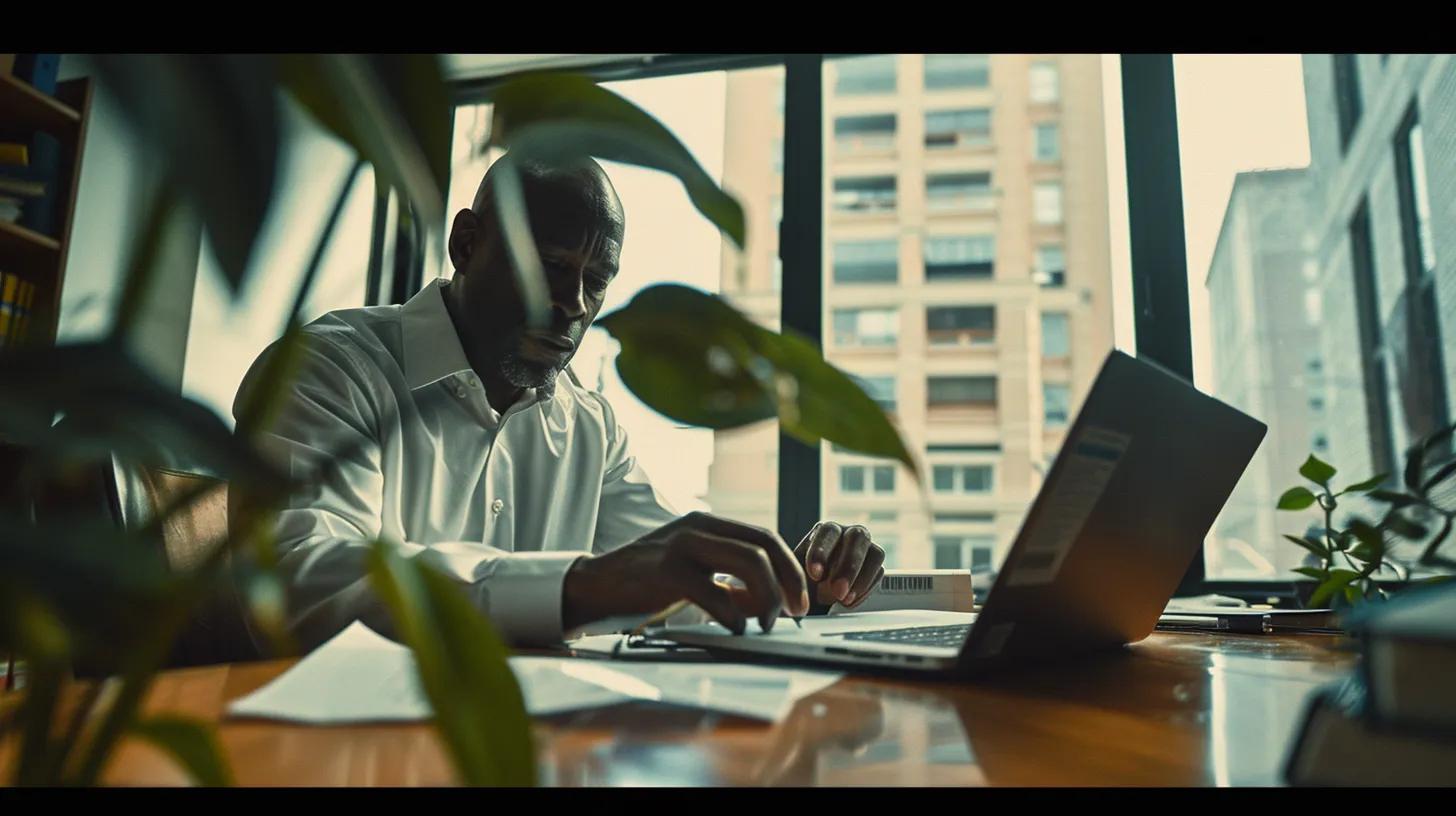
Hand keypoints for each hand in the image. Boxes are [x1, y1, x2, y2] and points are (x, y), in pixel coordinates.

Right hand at [562, 511, 810, 633]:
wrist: (596, 585)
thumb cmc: (648, 583)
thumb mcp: (694, 572)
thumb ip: (728, 580)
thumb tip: (767, 602)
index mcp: (707, 523)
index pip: (765, 537)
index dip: (790, 567)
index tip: (800, 598)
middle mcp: (698, 526)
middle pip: (763, 546)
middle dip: (789, 581)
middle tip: (795, 611)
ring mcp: (682, 545)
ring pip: (748, 562)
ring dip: (766, 597)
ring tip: (764, 623)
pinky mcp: (666, 570)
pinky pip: (714, 591)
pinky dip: (732, 614)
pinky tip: (735, 629)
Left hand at [794, 521, 884, 608]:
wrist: (817, 594)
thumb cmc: (803, 581)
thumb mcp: (793, 575)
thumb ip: (793, 576)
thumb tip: (794, 588)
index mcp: (825, 531)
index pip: (827, 532)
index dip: (822, 552)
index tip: (815, 575)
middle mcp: (849, 533)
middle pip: (858, 537)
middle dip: (849, 565)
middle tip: (837, 591)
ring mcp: (866, 549)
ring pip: (876, 554)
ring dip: (861, 579)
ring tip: (844, 599)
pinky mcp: (876, 566)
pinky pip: (879, 574)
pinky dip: (865, 590)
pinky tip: (849, 602)